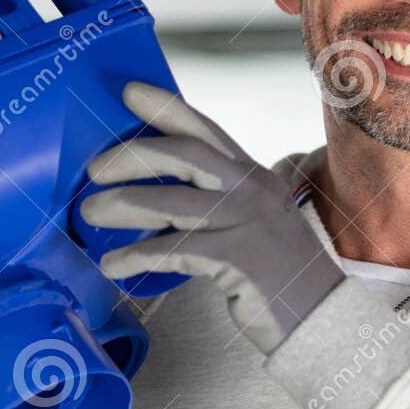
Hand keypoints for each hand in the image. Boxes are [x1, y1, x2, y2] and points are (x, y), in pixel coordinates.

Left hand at [79, 82, 344, 353]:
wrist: (321, 317)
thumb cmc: (277, 273)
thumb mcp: (253, 223)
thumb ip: (216, 203)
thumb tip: (150, 195)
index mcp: (252, 177)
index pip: (206, 130)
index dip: (166, 107)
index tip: (129, 91)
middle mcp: (251, 192)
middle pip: (186, 155)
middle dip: (133, 156)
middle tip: (94, 170)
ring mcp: (247, 224)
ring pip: (173, 202)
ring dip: (124, 205)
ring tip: (89, 213)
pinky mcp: (240, 260)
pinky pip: (175, 250)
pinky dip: (137, 255)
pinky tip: (112, 264)